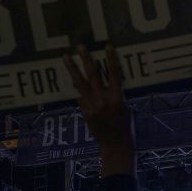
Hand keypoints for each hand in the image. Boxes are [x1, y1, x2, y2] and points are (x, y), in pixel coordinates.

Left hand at [62, 44, 133, 176]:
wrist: (115, 144)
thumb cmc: (125, 126)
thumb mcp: (126, 107)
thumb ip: (116, 94)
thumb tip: (107, 81)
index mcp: (117, 98)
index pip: (114, 73)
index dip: (111, 59)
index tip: (107, 46)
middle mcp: (103, 100)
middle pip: (93, 75)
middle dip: (86, 59)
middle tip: (80, 47)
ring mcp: (91, 105)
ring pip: (80, 83)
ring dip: (72, 68)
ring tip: (65, 56)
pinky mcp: (85, 111)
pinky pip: (79, 96)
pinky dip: (78, 88)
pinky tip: (73, 79)